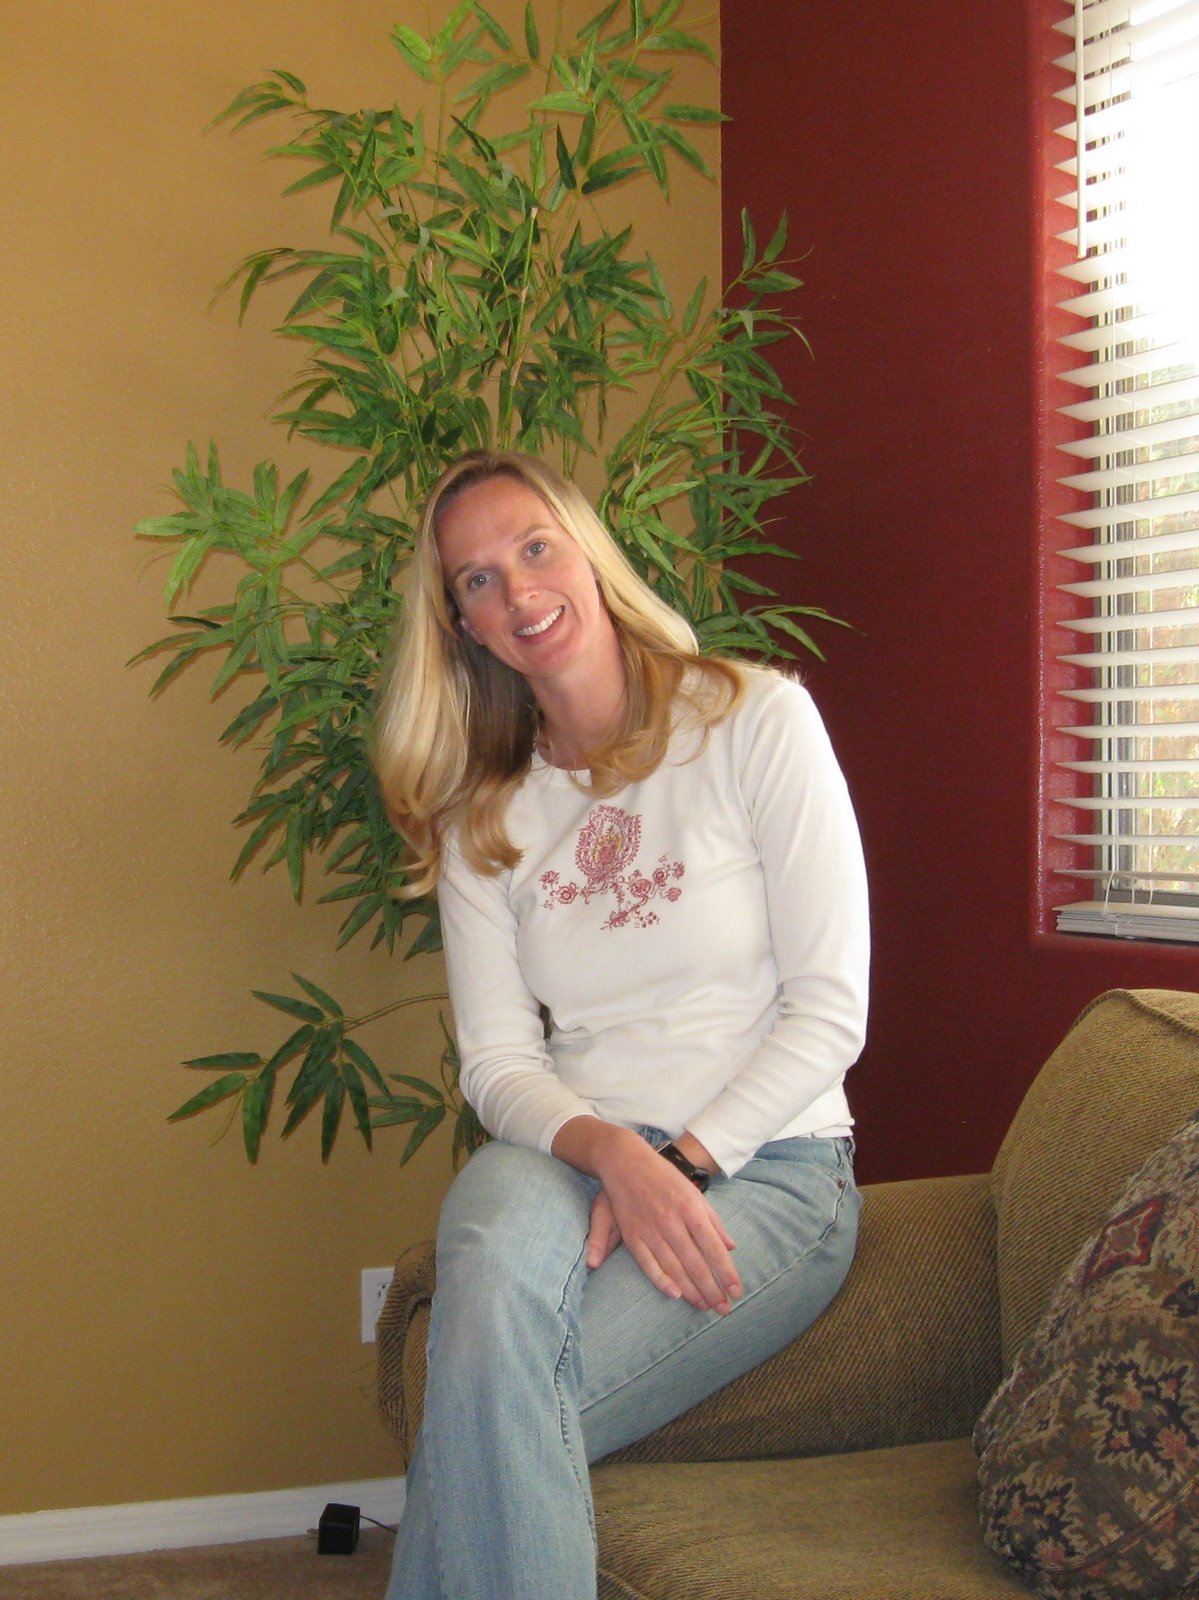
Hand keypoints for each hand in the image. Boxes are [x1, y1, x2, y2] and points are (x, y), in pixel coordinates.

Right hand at [555, 1119, 741, 1313]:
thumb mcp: (694, 1193)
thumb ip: (713, 1221)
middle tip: (724, 1309)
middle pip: (696, 1263)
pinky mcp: (633, 1235)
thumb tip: (731, 1247)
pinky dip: (661, 1280)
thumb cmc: (664, 1177)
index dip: (726, 1272)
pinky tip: (675, 1294)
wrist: (625, 1161)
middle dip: (712, 1289)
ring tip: (705, 1306)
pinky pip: (648, 1263)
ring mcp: (651, 1229)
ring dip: (691, 1290)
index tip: (736, 1291)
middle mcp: (672, 1221)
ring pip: (674, 1267)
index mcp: (691, 1209)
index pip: (713, 1248)